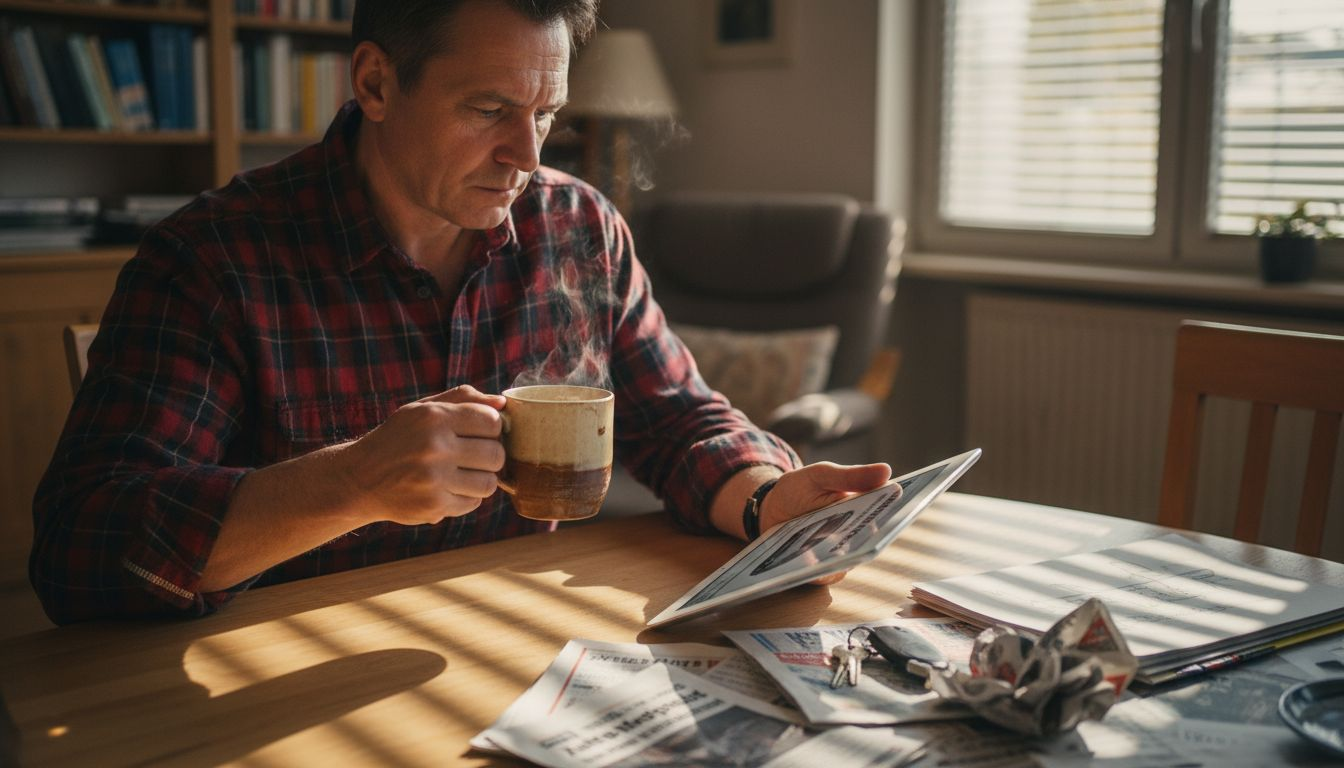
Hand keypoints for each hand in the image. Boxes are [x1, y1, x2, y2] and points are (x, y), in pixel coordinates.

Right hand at [337, 385, 506, 525]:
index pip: (491, 421)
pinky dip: (466, 498)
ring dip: (481, 480)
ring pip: (489, 482)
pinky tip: (449, 489)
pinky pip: (472, 503)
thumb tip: (502, 404)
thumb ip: (463, 399)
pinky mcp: (433, 505)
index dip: (491, 428)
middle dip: (490, 456)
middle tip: (474, 457)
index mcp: (434, 417)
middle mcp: (434, 446)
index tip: (480, 433)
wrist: (359, 478)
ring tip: (463, 474)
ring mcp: (433, 478)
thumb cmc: (399, 439)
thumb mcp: (422, 409)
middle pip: (496, 454)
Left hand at [759, 461, 894, 585]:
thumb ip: (850, 476)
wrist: (770, 511)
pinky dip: (824, 568)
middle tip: (876, 527)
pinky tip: (815, 561)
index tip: (910, 502)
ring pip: (855, 558)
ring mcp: (844, 554)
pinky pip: (831, 573)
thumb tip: (886, 471)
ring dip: (849, 554)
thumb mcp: (820, 475)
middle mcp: (861, 533)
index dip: (903, 507)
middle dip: (878, 533)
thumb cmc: (799, 490)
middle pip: (877, 537)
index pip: (891, 509)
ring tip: (842, 546)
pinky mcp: (826, 570)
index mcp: (866, 506)